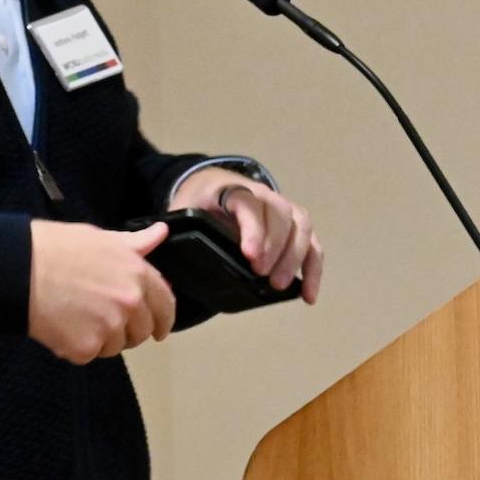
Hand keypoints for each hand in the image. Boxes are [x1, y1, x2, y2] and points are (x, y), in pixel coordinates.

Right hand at [27, 220, 177, 364]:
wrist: (18, 269)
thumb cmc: (56, 247)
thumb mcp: (100, 238)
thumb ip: (134, 244)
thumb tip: (161, 233)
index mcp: (137, 274)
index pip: (165, 305)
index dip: (163, 319)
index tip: (158, 329)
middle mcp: (130, 303)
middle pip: (142, 332)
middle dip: (128, 331)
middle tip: (105, 323)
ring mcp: (109, 328)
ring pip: (116, 346)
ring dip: (101, 340)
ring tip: (77, 319)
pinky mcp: (86, 348)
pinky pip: (89, 355)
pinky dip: (77, 348)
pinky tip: (62, 328)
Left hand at [172, 168, 324, 303]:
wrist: (210, 184)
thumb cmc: (197, 203)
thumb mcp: (183, 211)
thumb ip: (178, 236)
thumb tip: (166, 278)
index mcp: (230, 189)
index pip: (247, 203)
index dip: (253, 229)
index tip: (251, 257)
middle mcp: (262, 194)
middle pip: (280, 214)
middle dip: (276, 248)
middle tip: (265, 278)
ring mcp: (282, 206)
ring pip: (300, 226)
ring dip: (295, 257)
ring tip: (280, 286)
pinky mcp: (295, 224)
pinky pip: (312, 243)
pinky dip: (313, 268)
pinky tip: (308, 295)